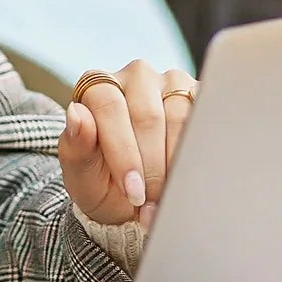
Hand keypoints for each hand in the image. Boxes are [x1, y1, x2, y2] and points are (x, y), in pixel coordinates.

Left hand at [58, 60, 197, 230]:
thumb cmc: (101, 181)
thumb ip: (76, 146)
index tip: (133, 192)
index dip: (124, 154)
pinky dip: (196, 157)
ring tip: (166, 197)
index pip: (110, 108)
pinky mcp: (199, 96)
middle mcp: (136, 77)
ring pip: (180, 119)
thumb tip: (76, 114)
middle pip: (148, 116)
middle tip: (151, 203)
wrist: (132, 195)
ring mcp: (171, 83)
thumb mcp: (81, 174)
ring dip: (175, 166)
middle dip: (151, 168)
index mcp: (98, 86)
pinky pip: (204, 123)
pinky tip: (186, 180)